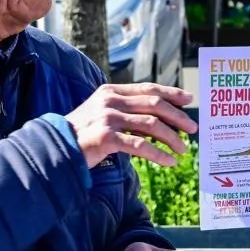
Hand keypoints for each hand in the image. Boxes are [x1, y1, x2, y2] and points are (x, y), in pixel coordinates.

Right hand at [65, 83, 196, 167]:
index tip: (189, 99)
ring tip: (183, 150)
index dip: (171, 93)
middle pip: (155, 104)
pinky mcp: (106, 137)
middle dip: (178, 116)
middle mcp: (111, 100)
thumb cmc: (83, 134)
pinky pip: (140, 145)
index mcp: (111, 91)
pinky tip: (168, 162)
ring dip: (172, 138)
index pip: (148, 88)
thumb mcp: (104, 115)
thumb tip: (158, 121)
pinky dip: (158, 154)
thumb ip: (127, 113)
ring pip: (151, 125)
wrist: (56, 146)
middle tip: (192, 128)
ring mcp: (108, 118)